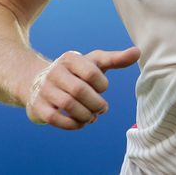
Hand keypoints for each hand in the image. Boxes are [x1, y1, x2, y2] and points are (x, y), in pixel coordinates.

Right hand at [24, 47, 140, 129]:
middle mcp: (55, 71)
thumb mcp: (93, 63)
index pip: (92, 72)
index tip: (102, 88)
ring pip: (68, 105)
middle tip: (102, 109)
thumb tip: (137, 52)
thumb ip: (115, 59)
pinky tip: (80, 123)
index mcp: (70, 59)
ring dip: (86, 115)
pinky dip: (72, 124)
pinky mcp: (38, 105)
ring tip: (92, 117)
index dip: (102, 85)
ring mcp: (44, 89)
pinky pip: (55, 118)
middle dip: (96, 104)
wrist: (38, 81)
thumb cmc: (75, 73)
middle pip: (80, 91)